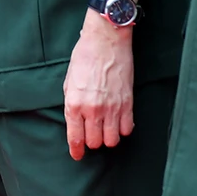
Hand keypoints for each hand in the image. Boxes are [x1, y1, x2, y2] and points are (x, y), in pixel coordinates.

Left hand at [63, 14, 134, 159]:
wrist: (106, 40)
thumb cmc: (85, 56)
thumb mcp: (69, 80)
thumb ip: (72, 102)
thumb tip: (75, 121)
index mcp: (74, 104)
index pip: (75, 138)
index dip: (76, 150)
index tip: (77, 155)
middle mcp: (92, 109)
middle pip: (94, 143)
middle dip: (92, 141)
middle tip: (92, 132)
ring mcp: (112, 108)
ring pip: (112, 140)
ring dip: (108, 137)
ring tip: (105, 128)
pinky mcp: (127, 103)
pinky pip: (127, 129)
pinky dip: (123, 129)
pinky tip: (119, 121)